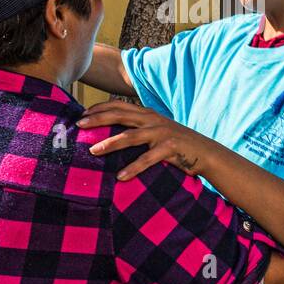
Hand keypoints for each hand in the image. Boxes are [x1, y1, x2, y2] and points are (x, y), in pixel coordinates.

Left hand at [78, 101, 214, 180]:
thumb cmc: (176, 144)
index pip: (118, 106)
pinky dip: (133, 168)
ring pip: (130, 136)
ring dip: (110, 143)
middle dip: (98, 119)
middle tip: (79, 125)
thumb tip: (112, 134)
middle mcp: (152, 120)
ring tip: (93, 151)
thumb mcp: (156, 131)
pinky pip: (147, 159)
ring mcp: (161, 133)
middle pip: (120, 115)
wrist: (205, 152)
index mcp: (147, 114)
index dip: (99, 108)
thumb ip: (138, 129)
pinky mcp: (170, 148)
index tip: (81, 115)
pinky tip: (120, 177)